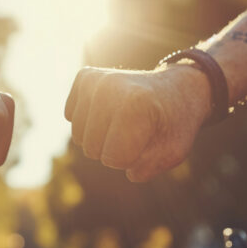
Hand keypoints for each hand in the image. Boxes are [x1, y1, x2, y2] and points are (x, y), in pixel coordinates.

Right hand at [64, 65, 211, 181]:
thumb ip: (149, 169)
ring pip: (78, 137)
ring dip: (100, 137)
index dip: (132, 159)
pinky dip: (88, 120)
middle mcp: (110, 87)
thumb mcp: (173, 152)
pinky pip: (70, 116)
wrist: (176, 89)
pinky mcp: (85, 76)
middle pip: (92, 150)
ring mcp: (95, 79)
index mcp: (136, 104)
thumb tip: (129, 171)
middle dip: (114, 149)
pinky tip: (109, 109)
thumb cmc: (174, 124)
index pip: (113, 160)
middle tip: (135, 130)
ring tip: (123, 121)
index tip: (148, 141)